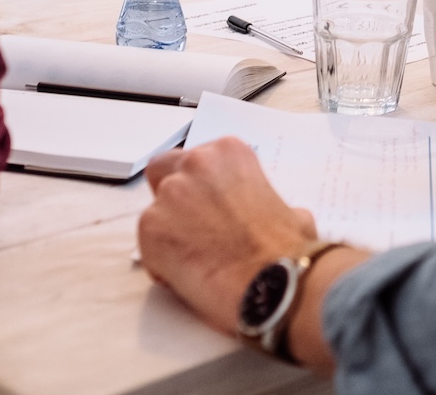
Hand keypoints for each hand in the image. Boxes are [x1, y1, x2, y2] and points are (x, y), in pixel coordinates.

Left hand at [138, 137, 367, 370]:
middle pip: (163, 170)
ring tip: (195, 259)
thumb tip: (267, 216)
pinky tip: (189, 275)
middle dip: (173, 195)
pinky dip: (162, 261)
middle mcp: (196, 165)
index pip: (199, 158)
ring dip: (169, 232)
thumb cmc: (286, 250)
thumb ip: (262, 201)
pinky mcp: (151, 228)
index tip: (209, 205)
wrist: (277, 281)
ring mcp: (170, 194)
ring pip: (155, 211)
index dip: (202, 185)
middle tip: (190, 225)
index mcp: (229, 153)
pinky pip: (148, 245)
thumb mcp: (287, 209)